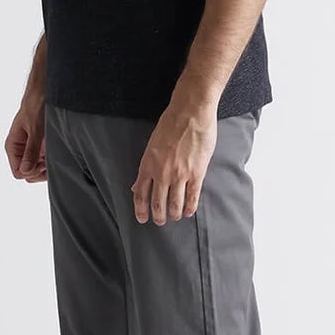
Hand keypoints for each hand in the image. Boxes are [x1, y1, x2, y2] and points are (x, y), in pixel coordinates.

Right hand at [6, 97, 47, 182]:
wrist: (45, 94)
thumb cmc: (36, 107)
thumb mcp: (36, 130)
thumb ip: (31, 151)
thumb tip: (25, 171)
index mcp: (13, 146)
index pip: (18, 172)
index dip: (31, 172)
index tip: (42, 163)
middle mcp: (20, 151)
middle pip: (27, 174)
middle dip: (39, 171)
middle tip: (50, 161)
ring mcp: (30, 150)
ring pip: (36, 170)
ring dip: (45, 167)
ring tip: (54, 156)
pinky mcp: (40, 148)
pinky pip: (43, 163)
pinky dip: (50, 161)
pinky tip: (56, 153)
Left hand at [130, 98, 217, 223]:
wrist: (191, 112)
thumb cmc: (171, 123)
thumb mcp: (152, 144)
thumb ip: (147, 166)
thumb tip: (137, 183)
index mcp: (148, 164)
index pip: (140, 193)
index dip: (141, 209)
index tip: (142, 218)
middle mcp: (162, 172)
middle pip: (158, 202)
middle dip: (158, 215)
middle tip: (160, 221)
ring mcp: (180, 174)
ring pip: (175, 203)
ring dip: (173, 214)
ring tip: (174, 217)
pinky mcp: (197, 173)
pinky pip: (192, 196)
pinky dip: (190, 207)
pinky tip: (188, 211)